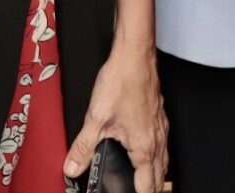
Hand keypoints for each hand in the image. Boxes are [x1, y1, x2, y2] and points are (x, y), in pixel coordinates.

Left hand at [64, 36, 167, 191]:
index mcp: (144, 146)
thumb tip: (72, 167)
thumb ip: (83, 146)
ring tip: (143, 180)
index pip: (148, 185)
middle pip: (159, 175)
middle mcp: (157, 139)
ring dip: (154, 172)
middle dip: (150, 187)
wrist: (134, 54)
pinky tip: (144, 149)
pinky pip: (161, 144)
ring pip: (163, 159)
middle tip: (138, 191)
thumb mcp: (96, 118)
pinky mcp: (158, 115)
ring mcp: (160, 127)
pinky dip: (155, 155)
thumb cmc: (122, 81)